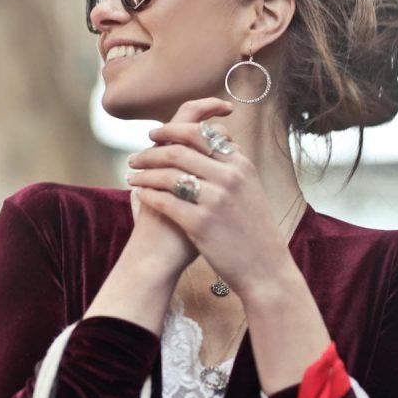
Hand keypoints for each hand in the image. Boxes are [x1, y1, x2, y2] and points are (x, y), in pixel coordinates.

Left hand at [125, 100, 293, 298]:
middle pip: (178, 150)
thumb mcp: (249, 188)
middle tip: (134, 158)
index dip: (171, 130)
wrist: (265, 268)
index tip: (154, 134)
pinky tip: (141, 196)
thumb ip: (228, 165)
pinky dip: (149, 196)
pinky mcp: (201, 223)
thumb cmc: (252, 229)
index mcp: (240, 164)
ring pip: (168, 175)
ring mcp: (215, 199)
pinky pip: (165, 202)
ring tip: (132, 178)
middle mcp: (229, 177)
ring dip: (144, 174)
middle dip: (150, 152)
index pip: (199, 133)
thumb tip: (206, 142)